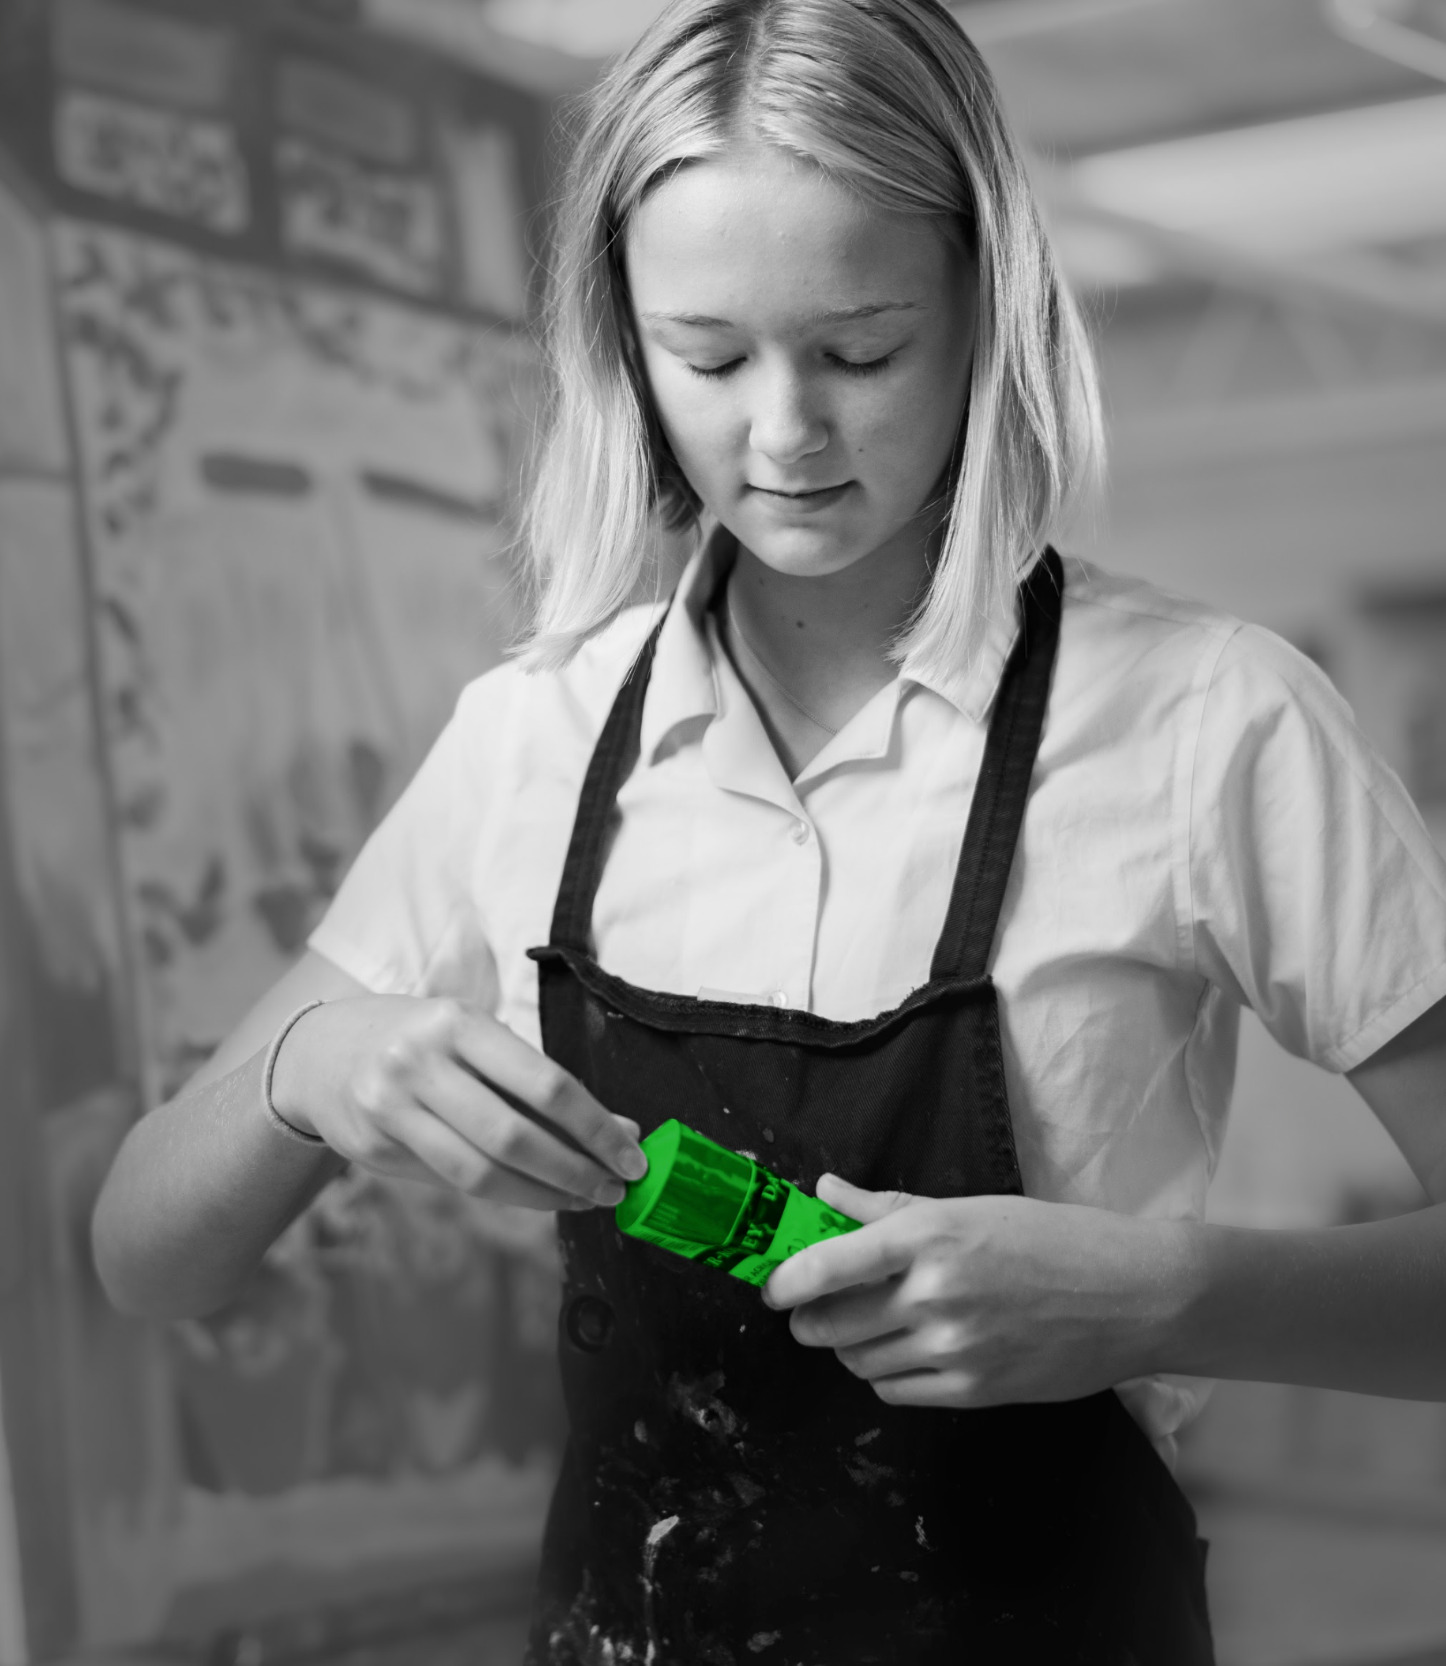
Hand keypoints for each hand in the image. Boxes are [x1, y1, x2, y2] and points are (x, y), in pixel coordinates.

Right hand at [268, 995, 646, 1211]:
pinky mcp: (375, 1149)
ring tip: (584, 1198)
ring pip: (481, 1172)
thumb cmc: (421, 1041)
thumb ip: (540, 1084)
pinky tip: (536, 1194)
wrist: (320, 1053)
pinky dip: (504, 1194)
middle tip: (615, 1189)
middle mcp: (419, 1062)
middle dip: (575, 1170)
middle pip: (514, 1136)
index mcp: (458, 1023)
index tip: (633, 1154)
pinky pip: (452, 1182)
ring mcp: (391, 1108)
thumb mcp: (477, 1039)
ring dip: (544, 1194)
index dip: (595, 1127)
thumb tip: (620, 1128)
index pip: (544, 1084)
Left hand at [762, 1176, 1187, 1407]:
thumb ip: (888, 1209)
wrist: (1130, 1296)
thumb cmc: (1051, 1240)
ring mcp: (952, 1348)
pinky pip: (896, 1392)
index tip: (772, 1287)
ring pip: (859, 1362)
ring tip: (872, 1326)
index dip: (786, 1281)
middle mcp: (933, 1294)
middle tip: (816, 1310)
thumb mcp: (968, 1210)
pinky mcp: (973, 1391)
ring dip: (851, 1348)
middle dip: (811, 1319)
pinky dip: (887, 1375)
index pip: (829, 1265)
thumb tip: (826, 1193)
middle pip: (831, 1324)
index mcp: (929, 1238)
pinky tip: (906, 1352)